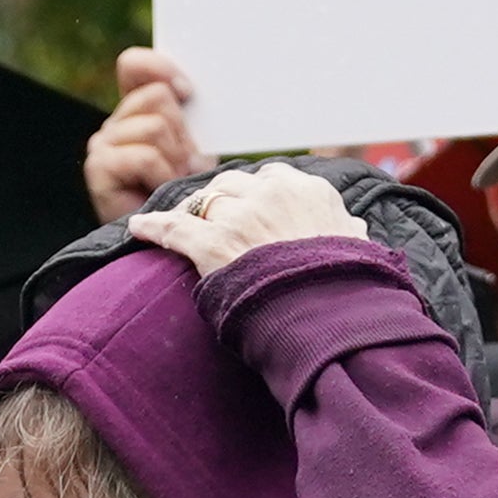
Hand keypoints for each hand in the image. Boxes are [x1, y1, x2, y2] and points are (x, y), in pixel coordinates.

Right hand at [85, 47, 206, 224]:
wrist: (170, 245)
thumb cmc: (186, 197)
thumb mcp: (194, 148)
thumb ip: (186, 115)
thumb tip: (189, 88)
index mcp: (134, 113)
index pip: (133, 66)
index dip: (160, 68)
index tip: (189, 93)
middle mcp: (113, 126)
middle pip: (158, 98)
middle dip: (183, 134)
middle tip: (185, 167)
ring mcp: (102, 146)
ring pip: (156, 126)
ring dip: (177, 158)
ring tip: (174, 182)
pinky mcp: (99, 169)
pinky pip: (145, 155)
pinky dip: (163, 175)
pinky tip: (160, 191)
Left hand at [123, 160, 355, 283]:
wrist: (335, 319)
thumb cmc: (351, 291)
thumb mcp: (360, 251)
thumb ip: (349, 231)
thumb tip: (354, 227)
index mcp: (310, 193)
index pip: (271, 179)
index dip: (254, 196)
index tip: (247, 209)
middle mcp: (274, 195)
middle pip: (233, 185)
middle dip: (219, 201)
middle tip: (208, 218)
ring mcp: (243, 218)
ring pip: (205, 203)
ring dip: (192, 214)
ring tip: (177, 224)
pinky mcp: (215, 245)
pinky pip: (175, 228)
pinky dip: (153, 227)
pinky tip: (137, 228)